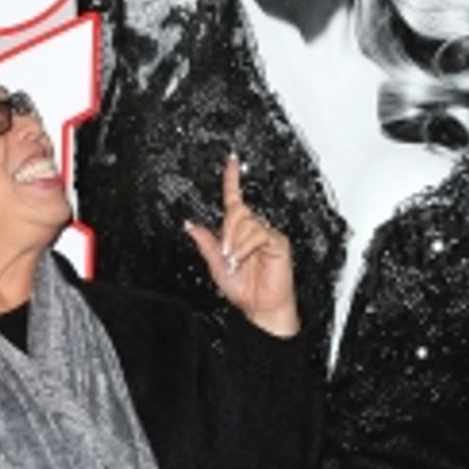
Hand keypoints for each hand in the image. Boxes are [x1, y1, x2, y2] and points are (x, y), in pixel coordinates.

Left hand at [185, 155, 298, 337]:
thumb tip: (191, 225)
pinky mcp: (277, 241)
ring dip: (234, 242)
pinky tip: (242, 258)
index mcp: (239, 232)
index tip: (231, 161)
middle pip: (237, 210)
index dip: (232, 179)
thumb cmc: (244, 289)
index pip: (235, 200)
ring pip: (245, 221)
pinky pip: (258, 233)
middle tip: (225, 252)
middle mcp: (254, 229)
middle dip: (227, 230)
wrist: (260, 308)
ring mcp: (266, 234)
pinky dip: (245, 246)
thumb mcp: (216, 265)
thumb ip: (206, 243)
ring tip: (234, 261)